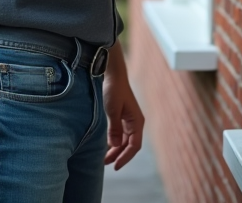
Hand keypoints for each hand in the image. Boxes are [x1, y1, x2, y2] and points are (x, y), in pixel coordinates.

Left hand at [102, 44, 143, 169]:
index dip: (125, 157)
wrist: (113, 75)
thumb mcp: (113, 110)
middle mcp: (135, 123)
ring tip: (104, 158)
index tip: (116, 166)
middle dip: (118, 155)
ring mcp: (129, 121)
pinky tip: (106, 146)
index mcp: (137, 122)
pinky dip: (114, 141)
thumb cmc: (114, 90)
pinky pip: (120, 134)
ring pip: (124, 141)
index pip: (134, 146)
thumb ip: (114, 129)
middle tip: (105, 163)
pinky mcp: (122, 118)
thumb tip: (115, 146)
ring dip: (116, 149)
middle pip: (129, 145)